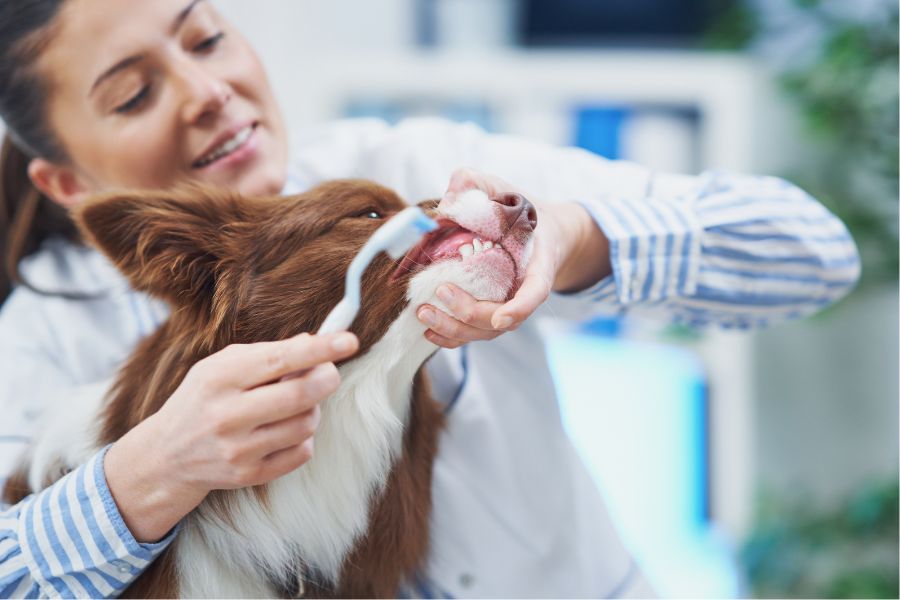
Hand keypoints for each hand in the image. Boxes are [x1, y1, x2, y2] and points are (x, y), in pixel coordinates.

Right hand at [104, 331, 358, 541]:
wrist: (167, 455)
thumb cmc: (204, 399)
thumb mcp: (223, 366)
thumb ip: (268, 354)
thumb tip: (315, 343)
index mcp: (219, 378)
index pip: (280, 359)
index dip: (320, 349)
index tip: (349, 340)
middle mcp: (226, 415)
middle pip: (301, 395)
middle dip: (327, 378)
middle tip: (329, 373)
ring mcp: (238, 449)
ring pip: (306, 423)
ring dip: (312, 409)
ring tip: (296, 404)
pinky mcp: (248, 476)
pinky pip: (302, 452)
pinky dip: (303, 438)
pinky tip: (284, 431)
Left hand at [417, 169, 577, 348]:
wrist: (540, 231)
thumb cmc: (519, 209)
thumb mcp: (501, 188)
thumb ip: (475, 184)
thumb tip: (444, 204)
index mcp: (538, 262)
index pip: (536, 291)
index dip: (520, 307)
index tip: (501, 318)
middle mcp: (525, 291)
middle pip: (503, 317)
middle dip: (471, 312)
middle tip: (441, 292)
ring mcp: (509, 306)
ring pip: (486, 331)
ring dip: (455, 328)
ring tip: (424, 314)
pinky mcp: (491, 313)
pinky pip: (475, 333)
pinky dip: (452, 337)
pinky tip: (429, 331)